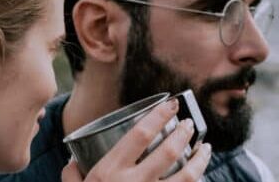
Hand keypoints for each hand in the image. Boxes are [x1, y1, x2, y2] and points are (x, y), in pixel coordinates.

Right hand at [62, 99, 211, 181]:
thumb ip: (72, 176)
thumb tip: (74, 161)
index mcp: (109, 172)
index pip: (140, 134)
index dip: (159, 115)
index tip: (172, 104)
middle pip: (169, 151)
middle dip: (185, 133)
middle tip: (190, 124)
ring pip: (187, 175)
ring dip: (201, 159)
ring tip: (206, 148)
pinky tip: (199, 177)